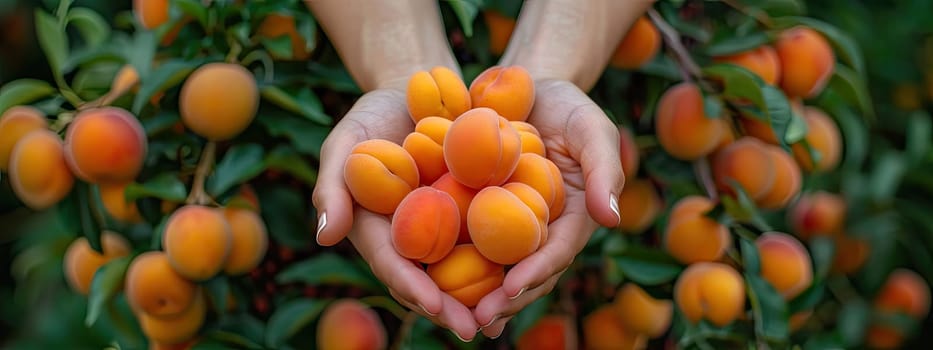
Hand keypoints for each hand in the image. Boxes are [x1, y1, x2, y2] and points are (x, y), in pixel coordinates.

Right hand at [311, 88, 479, 340]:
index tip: (433, 306)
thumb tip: (325, 238)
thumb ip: (330, 187)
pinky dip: (502, 259)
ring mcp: (442, 226)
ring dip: (478, 297)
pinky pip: (486, 238)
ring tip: (499, 320)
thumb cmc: (372, 115)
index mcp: (377, 230)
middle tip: (473, 330)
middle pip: (428, 278)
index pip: (392, 264)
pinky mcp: (471, 210)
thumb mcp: (344, 141)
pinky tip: (524, 274)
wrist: (418, 86)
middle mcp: (410, 236)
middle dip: (448, 308)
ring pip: (458, 269)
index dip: (411, 287)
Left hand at [473, 79, 625, 337]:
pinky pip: (464, 240)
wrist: (525, 86)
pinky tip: (425, 279)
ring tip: (452, 315)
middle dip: (503, 299)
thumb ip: (604, 171)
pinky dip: (450, 262)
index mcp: (571, 219)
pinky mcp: (477, 212)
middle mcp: (539, 230)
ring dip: (475, 294)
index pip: (555, 253)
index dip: (535, 273)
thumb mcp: (593, 130)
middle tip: (478, 319)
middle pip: (523, 272)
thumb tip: (611, 220)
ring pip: (492, 267)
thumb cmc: (568, 108)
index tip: (512, 288)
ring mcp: (507, 224)